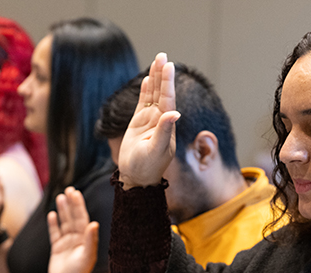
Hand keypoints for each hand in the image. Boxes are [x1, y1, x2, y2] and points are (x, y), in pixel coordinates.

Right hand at [47, 187, 98, 272]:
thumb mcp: (86, 257)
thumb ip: (90, 240)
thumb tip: (94, 223)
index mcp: (85, 240)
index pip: (82, 219)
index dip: (79, 206)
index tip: (76, 193)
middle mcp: (77, 240)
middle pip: (74, 218)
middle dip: (72, 204)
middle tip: (69, 189)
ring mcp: (67, 244)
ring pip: (64, 223)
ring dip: (63, 211)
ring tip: (60, 197)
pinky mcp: (57, 249)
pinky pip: (55, 234)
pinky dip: (53, 224)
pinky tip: (51, 214)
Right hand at [118, 52, 179, 188]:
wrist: (136, 178)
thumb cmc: (147, 167)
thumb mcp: (156, 150)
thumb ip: (164, 131)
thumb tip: (174, 113)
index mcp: (166, 125)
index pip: (168, 99)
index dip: (168, 82)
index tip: (169, 66)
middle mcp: (160, 120)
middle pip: (161, 93)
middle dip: (162, 75)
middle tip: (162, 56)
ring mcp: (149, 120)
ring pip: (152, 95)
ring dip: (154, 79)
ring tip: (156, 61)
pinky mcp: (138, 123)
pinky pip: (142, 103)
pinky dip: (144, 91)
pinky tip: (146, 79)